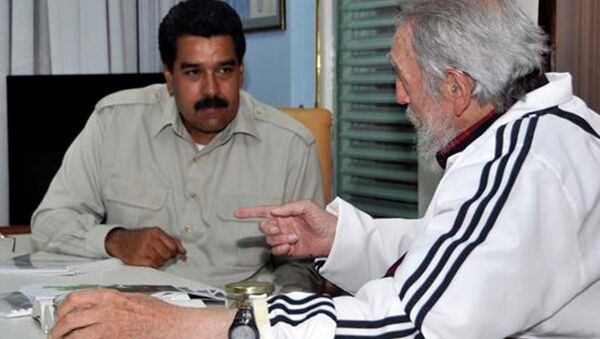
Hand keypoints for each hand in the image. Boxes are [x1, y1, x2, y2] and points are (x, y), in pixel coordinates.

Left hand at [50, 289, 234, 338]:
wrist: (171, 325)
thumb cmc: (157, 313)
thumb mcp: (133, 297)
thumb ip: (113, 300)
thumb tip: (99, 303)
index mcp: (109, 297)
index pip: (74, 298)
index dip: (62, 307)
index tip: (60, 314)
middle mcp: (105, 311)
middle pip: (69, 318)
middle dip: (58, 328)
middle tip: (56, 333)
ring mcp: (106, 328)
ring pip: (73, 335)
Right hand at [104, 227, 185, 267]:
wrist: (120, 241)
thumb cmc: (139, 237)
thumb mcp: (155, 233)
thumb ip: (171, 240)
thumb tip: (183, 251)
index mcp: (156, 232)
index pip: (173, 245)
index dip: (175, 251)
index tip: (174, 252)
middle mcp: (150, 240)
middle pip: (168, 254)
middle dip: (167, 256)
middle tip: (162, 254)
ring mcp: (144, 250)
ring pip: (161, 261)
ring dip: (160, 261)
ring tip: (154, 256)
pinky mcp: (138, 259)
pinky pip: (153, 265)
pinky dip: (154, 265)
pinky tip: (150, 260)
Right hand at [235, 200, 336, 256]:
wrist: (332, 236)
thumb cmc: (322, 218)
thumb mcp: (306, 206)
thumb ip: (289, 208)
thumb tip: (275, 211)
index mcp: (284, 213)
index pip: (263, 212)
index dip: (249, 212)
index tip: (237, 213)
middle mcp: (282, 225)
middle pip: (264, 227)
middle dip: (269, 229)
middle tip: (279, 229)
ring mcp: (285, 238)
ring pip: (270, 240)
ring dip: (280, 240)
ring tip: (293, 238)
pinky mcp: (289, 250)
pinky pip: (276, 250)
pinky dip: (281, 249)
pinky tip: (290, 246)